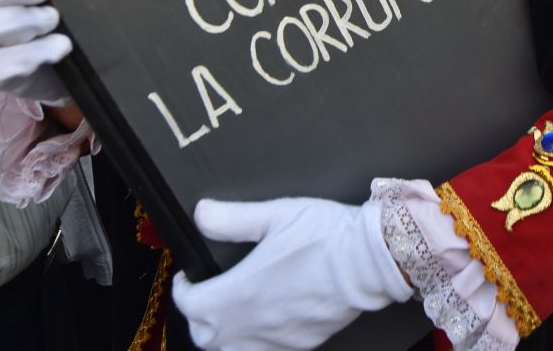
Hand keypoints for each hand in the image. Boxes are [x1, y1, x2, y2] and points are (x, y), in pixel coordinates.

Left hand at [173, 197, 412, 350]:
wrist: (369, 261)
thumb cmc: (323, 235)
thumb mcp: (275, 214)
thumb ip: (233, 217)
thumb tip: (200, 214)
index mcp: (239, 293)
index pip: (191, 305)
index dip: (182, 290)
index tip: (188, 276)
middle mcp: (252, 325)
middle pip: (205, 338)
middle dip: (199, 318)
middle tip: (207, 294)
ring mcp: (276, 340)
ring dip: (223, 337)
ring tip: (230, 313)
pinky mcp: (300, 345)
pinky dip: (253, 343)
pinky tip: (264, 323)